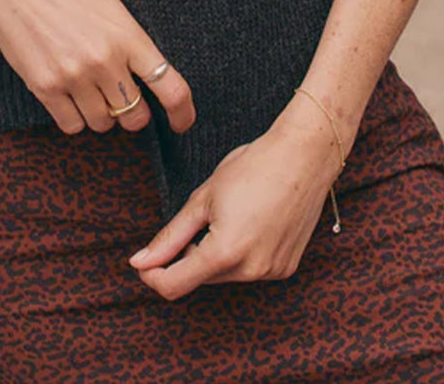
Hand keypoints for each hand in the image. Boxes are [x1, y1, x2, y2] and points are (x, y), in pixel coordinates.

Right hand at [0, 0, 195, 137]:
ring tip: (88, 90)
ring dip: (101, 115)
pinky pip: (72, 125)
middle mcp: (105, 60)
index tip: (181, 122)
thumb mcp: (110, 5)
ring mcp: (74, 76)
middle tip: (122, 101)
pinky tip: (69, 97)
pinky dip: (74, 118)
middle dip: (132, 114)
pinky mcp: (46, 88)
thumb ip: (130, 42)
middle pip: (135, 115)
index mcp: (128, 35)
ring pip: (103, 124)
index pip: (170, 86)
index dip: (182, 112)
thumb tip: (147, 80)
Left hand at [127, 96, 341, 299]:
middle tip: (199, 217)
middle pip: (200, 277)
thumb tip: (140, 261)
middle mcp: (251, 271)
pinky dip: (240, 254)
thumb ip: (170, 236)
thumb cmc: (252, 167)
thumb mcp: (203, 198)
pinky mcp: (287, 268)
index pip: (174, 286)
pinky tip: (250, 223)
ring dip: (215, 254)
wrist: (303, 156)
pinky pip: (250, 269)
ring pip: (225, 274)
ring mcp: (272, 272)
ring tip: (230, 214)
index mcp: (224, 253)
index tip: (143, 260)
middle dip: (188, 256)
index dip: (153, 274)